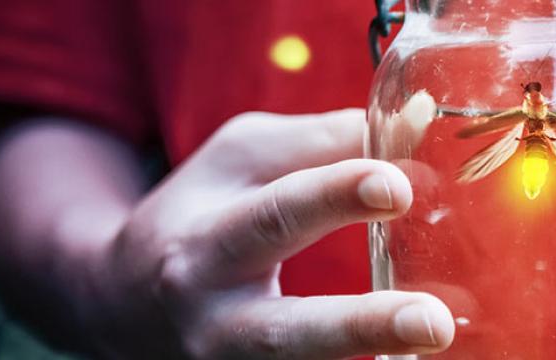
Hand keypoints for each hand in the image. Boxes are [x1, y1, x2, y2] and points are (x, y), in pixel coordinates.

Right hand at [80, 109, 453, 357]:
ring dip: (368, 357)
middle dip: (361, 326)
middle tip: (433, 321)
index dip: (336, 197)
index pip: (276, 216)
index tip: (399, 185)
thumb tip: (418, 120)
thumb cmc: (203, 214)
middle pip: (286, 331)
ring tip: (436, 341)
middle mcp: (213, 319)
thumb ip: (325, 141)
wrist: (119, 302)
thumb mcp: (243, 159)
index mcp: (206, 242)